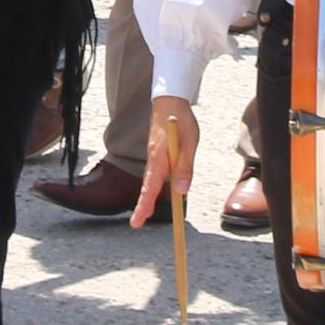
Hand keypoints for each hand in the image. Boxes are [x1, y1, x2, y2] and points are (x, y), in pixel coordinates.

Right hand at [127, 96, 198, 230]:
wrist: (170, 101)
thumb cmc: (180, 121)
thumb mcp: (189, 144)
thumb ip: (185, 167)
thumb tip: (182, 191)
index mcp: (159, 159)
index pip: (151, 188)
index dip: (145, 205)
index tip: (139, 220)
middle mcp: (153, 159)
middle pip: (147, 187)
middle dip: (142, 206)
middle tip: (136, 224)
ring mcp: (154, 156)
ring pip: (150, 180)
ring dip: (147, 197)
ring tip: (145, 213)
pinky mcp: (157, 153)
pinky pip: (153, 173)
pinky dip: (151, 185)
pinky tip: (152, 191)